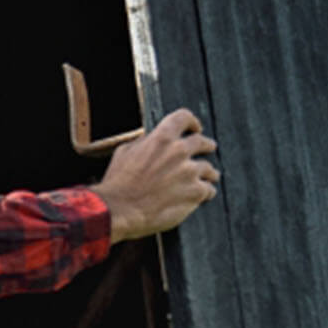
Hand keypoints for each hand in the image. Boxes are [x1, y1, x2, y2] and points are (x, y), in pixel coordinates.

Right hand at [91, 109, 219, 241]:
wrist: (120, 210)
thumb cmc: (118, 182)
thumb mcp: (125, 152)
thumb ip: (143, 143)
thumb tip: (151, 139)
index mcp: (161, 138)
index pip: (184, 118)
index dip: (191, 122)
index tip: (195, 128)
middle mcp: (179, 151)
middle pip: (203, 142)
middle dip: (207, 146)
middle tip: (208, 150)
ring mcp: (190, 172)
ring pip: (209, 168)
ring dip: (208, 173)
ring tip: (208, 177)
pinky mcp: (196, 192)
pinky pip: (209, 189)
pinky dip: (206, 192)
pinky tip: (202, 195)